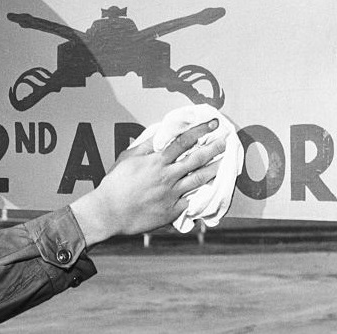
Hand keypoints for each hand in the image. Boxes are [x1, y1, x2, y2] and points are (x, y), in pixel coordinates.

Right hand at [70, 119, 224, 245]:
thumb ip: (146, 146)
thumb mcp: (127, 158)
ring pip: (199, 180)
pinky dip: (202, 195)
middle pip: (196, 159)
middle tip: (226, 141)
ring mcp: (172, 195)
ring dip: (214, 170)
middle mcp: (167, 176)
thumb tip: (159, 134)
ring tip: (225, 163)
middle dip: (213, 148)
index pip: (183, 142)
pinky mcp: (172, 211)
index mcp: (156, 161)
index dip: (200, 131)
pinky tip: (212, 190)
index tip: (213, 124)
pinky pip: (191, 202)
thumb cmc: (115, 184)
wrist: (109, 212)